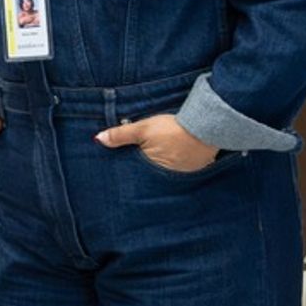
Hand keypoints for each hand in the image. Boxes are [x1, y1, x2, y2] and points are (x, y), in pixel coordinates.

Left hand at [95, 114, 218, 171]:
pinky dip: (175, 165)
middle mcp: (167, 178)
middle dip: (143, 171)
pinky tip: (173, 157)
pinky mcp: (196, 170)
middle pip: (150, 175)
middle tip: (139, 164)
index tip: (122, 168)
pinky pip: (181, 170)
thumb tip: (99, 139)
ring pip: (165, 173)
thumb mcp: (142, 129)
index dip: (129, 169)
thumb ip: (120, 135)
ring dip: (160, 168)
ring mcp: (183, 175)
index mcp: (151, 170)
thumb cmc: (172, 129)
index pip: (135, 174)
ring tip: (157, 159)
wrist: (206, 127)